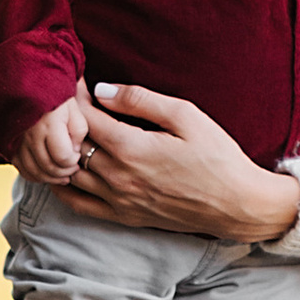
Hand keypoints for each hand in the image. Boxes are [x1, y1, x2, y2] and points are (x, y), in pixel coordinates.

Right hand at [16, 88, 96, 185]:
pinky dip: (35, 175)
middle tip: (73, 167)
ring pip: (34, 172)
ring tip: (62, 173)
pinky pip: (21, 168)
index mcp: (49, 124)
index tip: (77, 155)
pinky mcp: (9, 145)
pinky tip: (45, 171)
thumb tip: (74, 152)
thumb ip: (79, 131)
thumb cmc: (55, 93)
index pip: (63, 157)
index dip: (73, 161)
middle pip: (48, 167)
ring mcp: (17, 141)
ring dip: (50, 177)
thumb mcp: (74, 108)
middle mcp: (30, 135)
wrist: (28, 80)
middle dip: (64, 172)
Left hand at [50, 84, 299, 247]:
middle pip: (74, 144)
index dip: (76, 98)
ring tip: (65, 132)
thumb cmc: (217, 156)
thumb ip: (140, 100)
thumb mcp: (185, 116)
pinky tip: (62, 172)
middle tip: (67, 104)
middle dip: (67, 121)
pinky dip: (64, 187)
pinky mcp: (124, 217)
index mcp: (131, 148)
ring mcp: (118, 200)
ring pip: (71, 174)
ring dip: (63, 152)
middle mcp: (118, 177)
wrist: (236, 203)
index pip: (86, 118)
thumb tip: (102, 90)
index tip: (75, 83)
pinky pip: (79, 205)